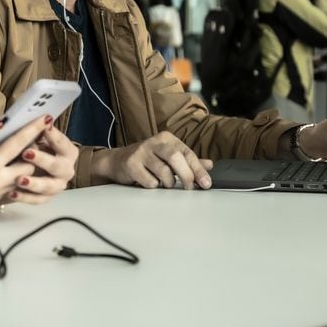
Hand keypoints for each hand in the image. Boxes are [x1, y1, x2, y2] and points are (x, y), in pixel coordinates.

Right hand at [0, 116, 42, 211]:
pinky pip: (11, 190)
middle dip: (35, 152)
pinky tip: (11, 171)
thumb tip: (0, 123)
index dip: (33, 130)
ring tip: (27, 153)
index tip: (46, 119)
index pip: (18, 144)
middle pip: (28, 166)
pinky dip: (16, 180)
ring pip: (21, 180)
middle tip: (37, 139)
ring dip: (27, 167)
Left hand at [8, 123, 76, 204]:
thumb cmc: (38, 148)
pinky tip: (12, 193)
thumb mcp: (39, 138)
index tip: (43, 128)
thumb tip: (35, 121)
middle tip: (26, 153)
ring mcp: (57, 185)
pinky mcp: (46, 197)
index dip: (53, 136)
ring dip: (34, 183)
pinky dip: (24, 197)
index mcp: (68, 152)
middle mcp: (66, 169)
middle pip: (57, 166)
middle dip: (42, 159)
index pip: (62, 143)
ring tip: (20, 179)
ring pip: (48, 186)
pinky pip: (36, 200)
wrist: (41, 169)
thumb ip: (39, 132)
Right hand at [97, 131, 212, 189]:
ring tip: (165, 183)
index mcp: (166, 138)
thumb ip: (188, 161)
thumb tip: (210, 165)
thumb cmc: (146, 160)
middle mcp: (154, 142)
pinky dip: (153, 186)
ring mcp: (141, 152)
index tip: (206, 183)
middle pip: (175, 158)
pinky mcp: (131, 164)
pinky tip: (149, 182)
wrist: (117, 161)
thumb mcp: (168, 157)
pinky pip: (149, 181)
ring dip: (168, 183)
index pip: (187, 153)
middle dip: (186, 175)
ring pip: (163, 171)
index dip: (198, 169)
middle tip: (189, 188)